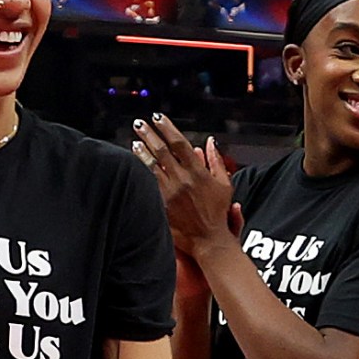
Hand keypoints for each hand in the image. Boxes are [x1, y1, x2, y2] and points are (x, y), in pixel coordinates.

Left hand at [135, 116, 237, 258]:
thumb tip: (210, 142)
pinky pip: (150, 183)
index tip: (158, 117)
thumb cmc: (218, 213)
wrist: (209, 240)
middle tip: (139, 123)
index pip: (179, 143)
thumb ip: (216, 161)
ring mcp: (170, 192)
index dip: (167, 128)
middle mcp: (182, 180)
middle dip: (148, 134)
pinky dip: (143, 170)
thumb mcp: (224, 185)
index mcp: (197, 172)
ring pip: (152, 165)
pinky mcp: (162, 204)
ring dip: (142, 151)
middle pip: (161, 151)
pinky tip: (137, 163)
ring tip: (134, 141)